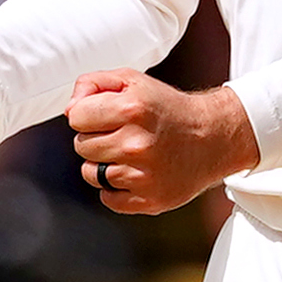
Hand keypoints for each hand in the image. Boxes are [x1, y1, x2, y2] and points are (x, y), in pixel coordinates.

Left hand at [68, 69, 255, 216]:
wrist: (213, 137)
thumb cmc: (167, 109)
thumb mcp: (132, 81)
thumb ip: (92, 85)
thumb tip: (69, 111)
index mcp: (132, 109)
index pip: (76, 117)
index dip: (88, 114)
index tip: (105, 115)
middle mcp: (138, 143)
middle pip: (81, 146)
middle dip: (96, 138)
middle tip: (122, 134)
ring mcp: (144, 175)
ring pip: (91, 173)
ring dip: (104, 163)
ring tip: (130, 153)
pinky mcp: (150, 200)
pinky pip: (108, 198)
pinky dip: (116, 188)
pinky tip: (136, 172)